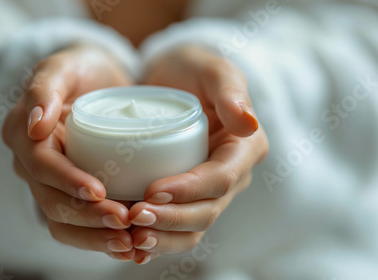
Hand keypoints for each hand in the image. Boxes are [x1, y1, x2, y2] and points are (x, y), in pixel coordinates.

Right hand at [3, 44, 136, 260]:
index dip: (67, 181)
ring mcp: (51, 183)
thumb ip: (45, 87)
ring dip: (94, 237)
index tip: (99, 191)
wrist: (99, 81)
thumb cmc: (81, 68)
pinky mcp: (72, 194)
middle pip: (51, 202)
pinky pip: (79, 225)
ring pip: (63, 222)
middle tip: (124, 222)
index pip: (40, 166)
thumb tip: (34, 125)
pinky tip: (128, 246)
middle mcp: (32, 165)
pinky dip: (100, 239)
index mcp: (23, 135)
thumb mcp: (63, 65)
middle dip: (86, 216)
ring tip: (129, 243)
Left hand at [129, 45, 268, 263]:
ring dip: (163, 238)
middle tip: (133, 217)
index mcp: (244, 149)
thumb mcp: (212, 69)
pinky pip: (177, 227)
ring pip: (193, 228)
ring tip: (131, 238)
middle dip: (172, 220)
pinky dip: (157, 240)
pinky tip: (132, 248)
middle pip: (206, 211)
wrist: (173, 79)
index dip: (189, 190)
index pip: (220, 179)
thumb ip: (230, 90)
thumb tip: (248, 123)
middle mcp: (230, 175)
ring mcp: (208, 190)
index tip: (152, 191)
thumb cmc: (193, 69)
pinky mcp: (187, 196)